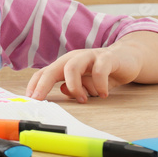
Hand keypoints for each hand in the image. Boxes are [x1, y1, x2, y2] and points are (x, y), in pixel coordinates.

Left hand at [26, 44, 142, 102]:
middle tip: (39, 99)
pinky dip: (99, 85)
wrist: (129, 58)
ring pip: (72, 68)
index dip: (34, 85)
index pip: (44, 73)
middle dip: (43, 86)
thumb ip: (73, 88)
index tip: (28, 100)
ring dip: (74, 87)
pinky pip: (99, 71)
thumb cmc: (103, 73)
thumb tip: (63, 91)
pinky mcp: (107, 58)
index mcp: (65, 64)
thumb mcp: (85, 84)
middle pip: (52, 70)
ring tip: (84, 98)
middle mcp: (74, 58)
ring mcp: (90, 56)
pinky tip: (104, 94)